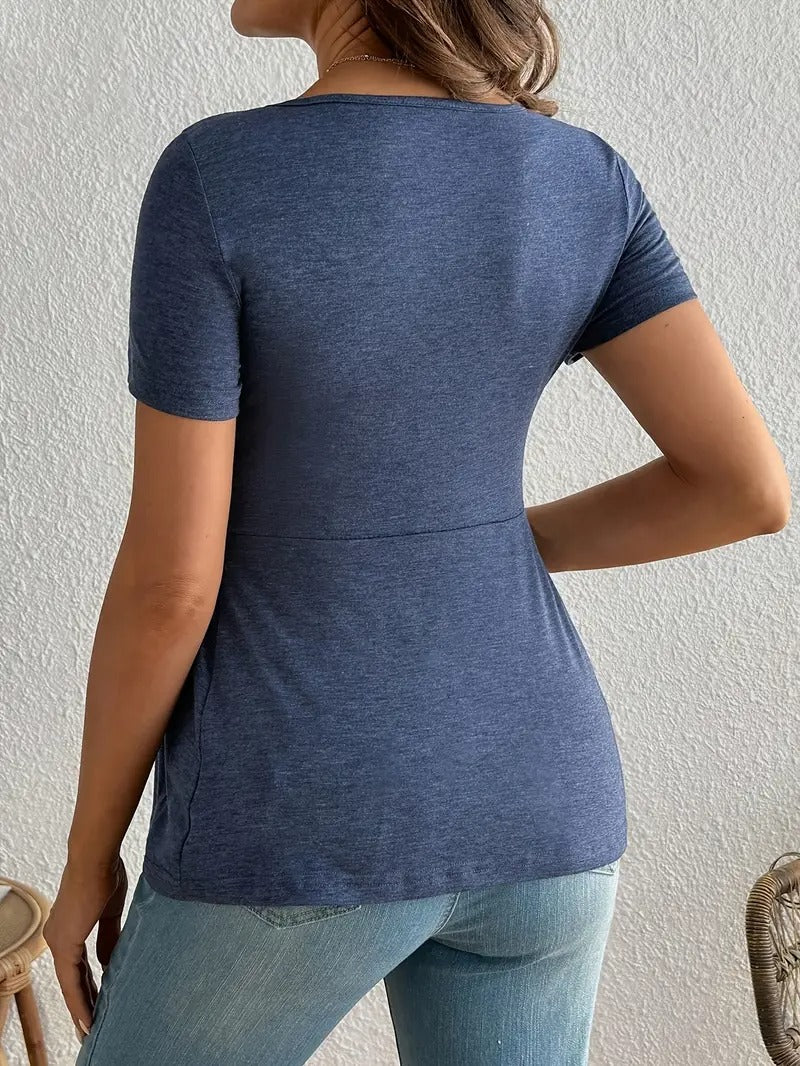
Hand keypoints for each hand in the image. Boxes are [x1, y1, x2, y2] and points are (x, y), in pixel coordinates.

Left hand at [43, 855, 127, 1043]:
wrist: (96, 857)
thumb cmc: (105, 874)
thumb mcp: (110, 911)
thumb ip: (108, 937)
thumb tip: (108, 962)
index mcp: (68, 926)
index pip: (77, 966)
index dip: (88, 986)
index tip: (100, 1002)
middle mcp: (57, 936)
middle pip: (71, 979)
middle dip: (84, 1002)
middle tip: (94, 1024)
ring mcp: (58, 941)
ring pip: (69, 984)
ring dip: (82, 1007)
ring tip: (91, 1029)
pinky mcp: (64, 944)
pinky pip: (71, 980)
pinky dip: (80, 1000)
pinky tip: (88, 1017)